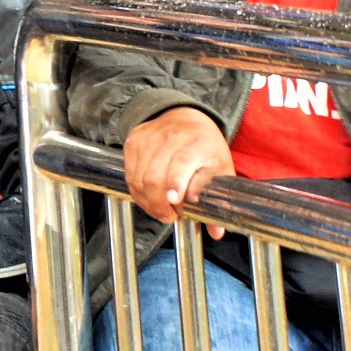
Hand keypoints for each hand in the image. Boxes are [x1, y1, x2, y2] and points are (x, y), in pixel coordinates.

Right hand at [121, 105, 235, 230]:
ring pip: (138, 178)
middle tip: (171, 216)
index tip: (174, 201)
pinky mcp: (133, 140)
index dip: (175, 183)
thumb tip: (216, 232)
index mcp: (198, 142)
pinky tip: (149, 197)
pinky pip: (129, 174)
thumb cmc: (206, 148)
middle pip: (154, 176)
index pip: (181, 162)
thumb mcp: (221, 170)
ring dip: (147, 201)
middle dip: (159, 204)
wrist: (184, 118)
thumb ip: (219, 201)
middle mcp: (171, 136)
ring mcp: (148, 138)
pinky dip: (137, 191)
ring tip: (161, 209)